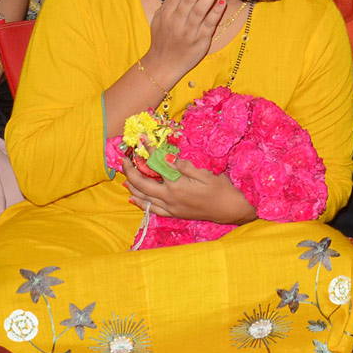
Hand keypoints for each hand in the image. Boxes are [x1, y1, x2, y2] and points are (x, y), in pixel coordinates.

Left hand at [122, 156, 256, 224]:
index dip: (147, 152)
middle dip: (130, 171)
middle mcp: (169, 198)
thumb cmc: (220, 188)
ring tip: (124, 175)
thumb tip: (166, 158)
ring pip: (143, 198)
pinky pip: (152, 209)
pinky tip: (133, 199)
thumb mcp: (205, 172)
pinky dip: (140, 203)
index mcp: (176, 186)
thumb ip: (184, 165)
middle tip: (123, 160)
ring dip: (132, 186)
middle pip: (142, 184)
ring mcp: (170, 207)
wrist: (229, 209)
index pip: (155, 167)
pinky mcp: (174, 213)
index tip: (141, 140)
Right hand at [144, 0, 225, 85]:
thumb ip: (170, 4)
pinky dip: (216, 12)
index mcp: (166, 13)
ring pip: (200, 10)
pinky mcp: (201, 40)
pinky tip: (222, 1)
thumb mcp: (160, 20)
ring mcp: (189, 31)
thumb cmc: (162, 39)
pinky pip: (210, 23)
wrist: (163, 64)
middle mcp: (177, 21)